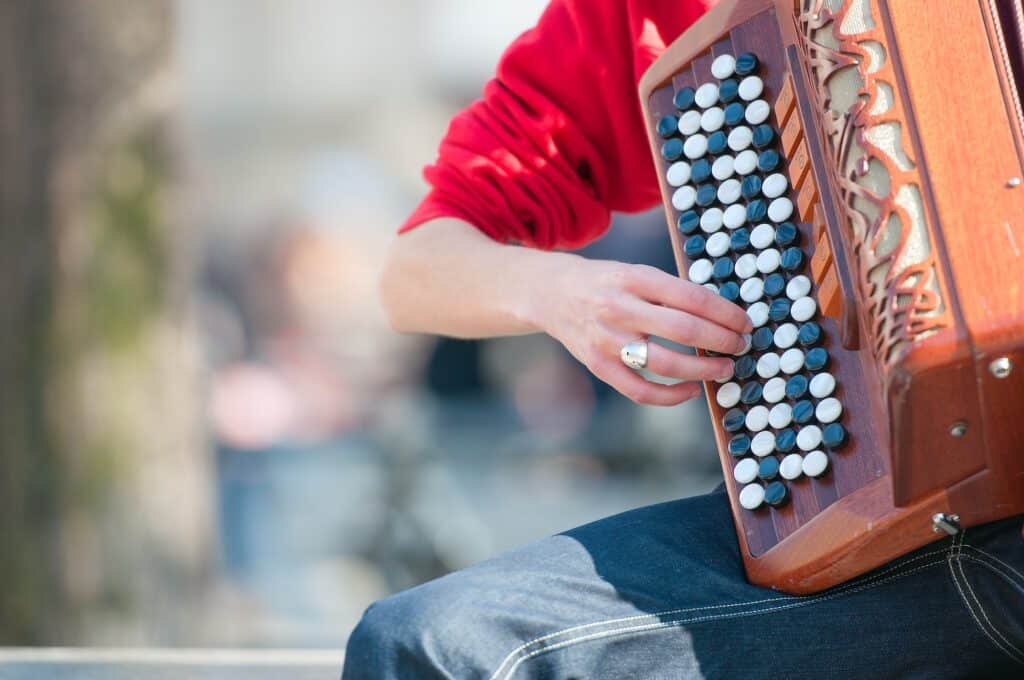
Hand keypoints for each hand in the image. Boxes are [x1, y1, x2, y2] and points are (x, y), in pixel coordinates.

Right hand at [536, 258, 751, 405]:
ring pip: (666, 364)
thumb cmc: (605, 283)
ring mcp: (607, 340)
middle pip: (684, 330)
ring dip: (703, 369)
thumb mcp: (635, 272)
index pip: (692, 298)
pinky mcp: (598, 365)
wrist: (552, 293)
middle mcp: (619, 308)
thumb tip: (721, 317)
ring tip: (724, 368)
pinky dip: (671, 396)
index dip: (726, 313)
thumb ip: (671, 292)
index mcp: (634, 278)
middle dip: (722, 341)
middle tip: (740, 345)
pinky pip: (641, 390)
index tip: (744, 322)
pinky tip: (691, 389)